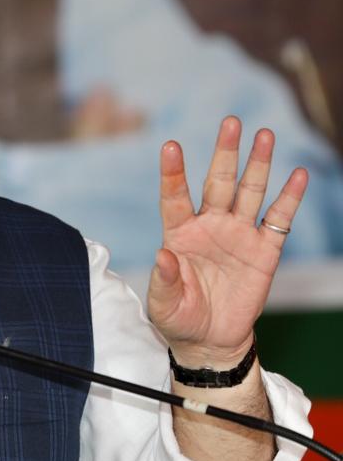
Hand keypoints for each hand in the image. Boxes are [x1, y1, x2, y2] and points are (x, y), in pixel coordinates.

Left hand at [147, 116, 307, 368]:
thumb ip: (163, 280)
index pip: (174, 197)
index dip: (173, 172)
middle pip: (217, 182)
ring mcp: (238, 235)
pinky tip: (297, 174)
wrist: (211, 339)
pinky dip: (289, 197)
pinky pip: (278, 220)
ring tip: (264, 135)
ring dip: (258, 164)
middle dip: (225, 153)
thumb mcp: (163, 303)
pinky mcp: (264, 250)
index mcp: (179, 234)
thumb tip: (163, 255)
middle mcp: (209, 226)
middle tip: (231, 121)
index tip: (171, 145)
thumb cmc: (179, 316)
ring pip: (249, 192)